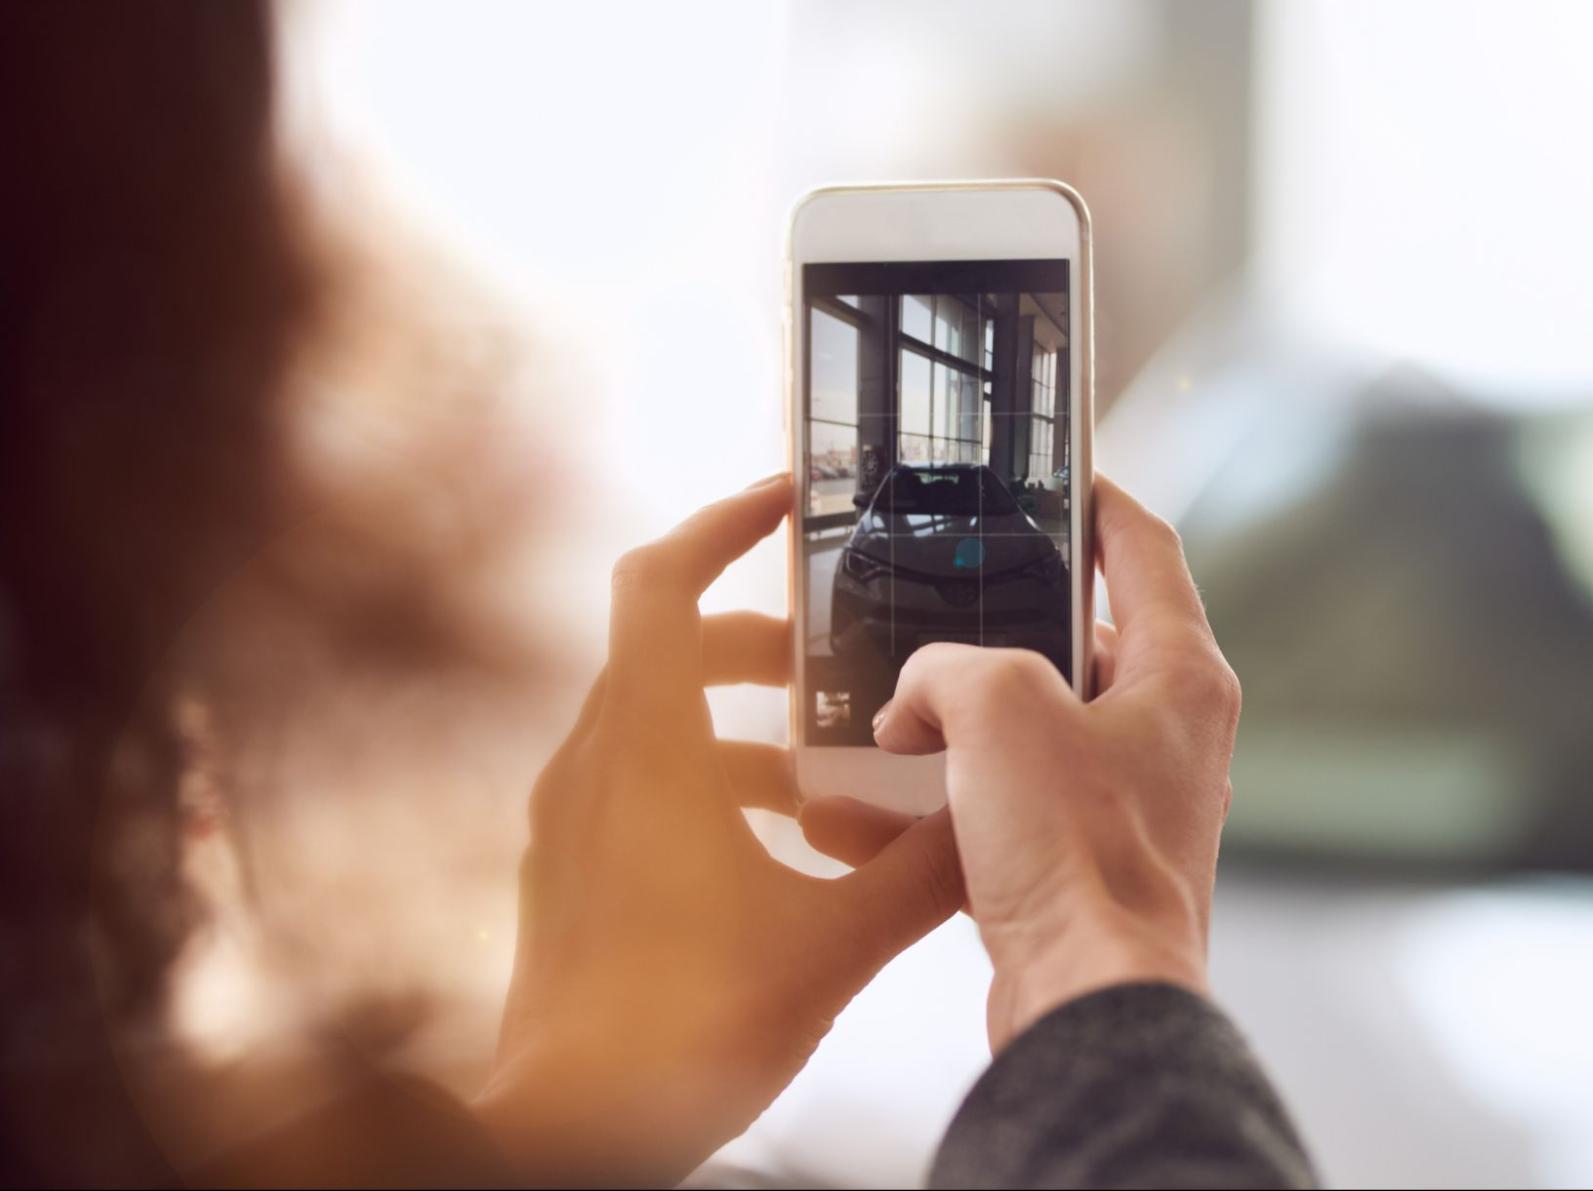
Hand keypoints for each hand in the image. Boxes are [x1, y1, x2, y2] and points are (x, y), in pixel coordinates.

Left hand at [472, 475, 963, 1182]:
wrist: (564, 1132)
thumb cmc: (675, 1037)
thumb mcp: (832, 946)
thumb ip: (921, 874)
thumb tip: (991, 828)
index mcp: (647, 751)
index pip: (662, 580)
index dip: (725, 521)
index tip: (789, 501)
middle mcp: (594, 764)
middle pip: (670, 644)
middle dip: (763, 644)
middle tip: (837, 661)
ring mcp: (569, 815)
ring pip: (657, 718)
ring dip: (743, 726)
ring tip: (829, 775)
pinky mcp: (567, 866)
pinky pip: (639, 780)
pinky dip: (708, 780)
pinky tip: (778, 848)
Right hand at [859, 477, 1239, 1050]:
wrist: (1085, 1002)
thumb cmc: (1078, 857)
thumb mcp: (999, 709)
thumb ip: (950, 668)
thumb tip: (918, 702)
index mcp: (1180, 675)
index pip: (1145, 550)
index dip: (1095, 502)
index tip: (1054, 476)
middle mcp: (1165, 734)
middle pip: (1077, 644)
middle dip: (994, 631)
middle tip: (933, 607)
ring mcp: (1125, 802)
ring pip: (1028, 733)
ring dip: (953, 726)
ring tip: (883, 714)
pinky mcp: (1077, 865)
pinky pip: (997, 811)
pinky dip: (934, 808)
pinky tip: (854, 812)